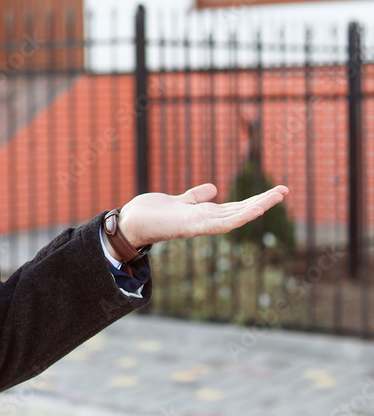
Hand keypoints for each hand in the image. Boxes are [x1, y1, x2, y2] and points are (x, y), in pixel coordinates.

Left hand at [114, 183, 288, 256]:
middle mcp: (206, 221)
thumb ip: (195, 196)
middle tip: (286, 190)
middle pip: (240, 210)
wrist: (129, 223)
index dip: (254, 199)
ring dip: (258, 205)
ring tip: (278, 194)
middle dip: (263, 201)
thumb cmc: (151, 214)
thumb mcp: (178, 201)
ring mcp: (201, 225)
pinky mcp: (193, 227)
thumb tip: (214, 188)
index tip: (274, 191)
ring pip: (236, 216)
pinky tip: (256, 208)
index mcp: (203, 214)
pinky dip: (240, 216)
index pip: (235, 207)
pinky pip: (221, 223)